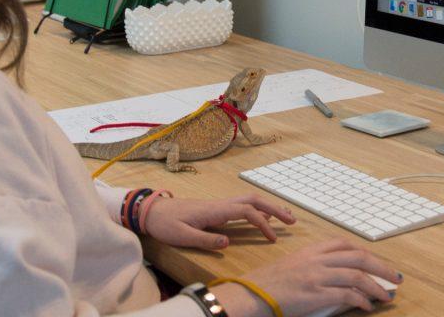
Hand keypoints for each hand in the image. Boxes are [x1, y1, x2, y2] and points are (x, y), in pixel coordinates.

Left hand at [143, 193, 295, 248]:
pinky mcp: (215, 208)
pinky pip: (241, 205)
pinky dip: (257, 208)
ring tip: (285, 216)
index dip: (262, 223)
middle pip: (253, 200)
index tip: (272, 238)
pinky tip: (264, 216)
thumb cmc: (165, 224)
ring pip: (248, 200)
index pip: (246, 212)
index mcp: (214, 211)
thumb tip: (228, 242)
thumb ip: (205, 239)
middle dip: (274, 208)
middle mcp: (220, 204)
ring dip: (268, 206)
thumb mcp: (182, 236)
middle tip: (292, 220)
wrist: (151, 210)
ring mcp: (218, 205)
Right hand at [214, 238, 402, 316]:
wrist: (252, 294)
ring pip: (357, 276)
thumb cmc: (268, 284)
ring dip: (376, 287)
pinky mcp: (316, 295)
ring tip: (386, 297)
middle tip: (395, 278)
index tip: (375, 262)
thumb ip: (313, 266)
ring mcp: (317, 276)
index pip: (343, 244)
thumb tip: (335, 276)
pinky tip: (367, 306)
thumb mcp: (291, 266)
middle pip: (358, 257)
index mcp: (310, 251)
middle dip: (381, 267)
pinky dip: (362, 300)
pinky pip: (347, 295)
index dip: (364, 252)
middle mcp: (316, 260)